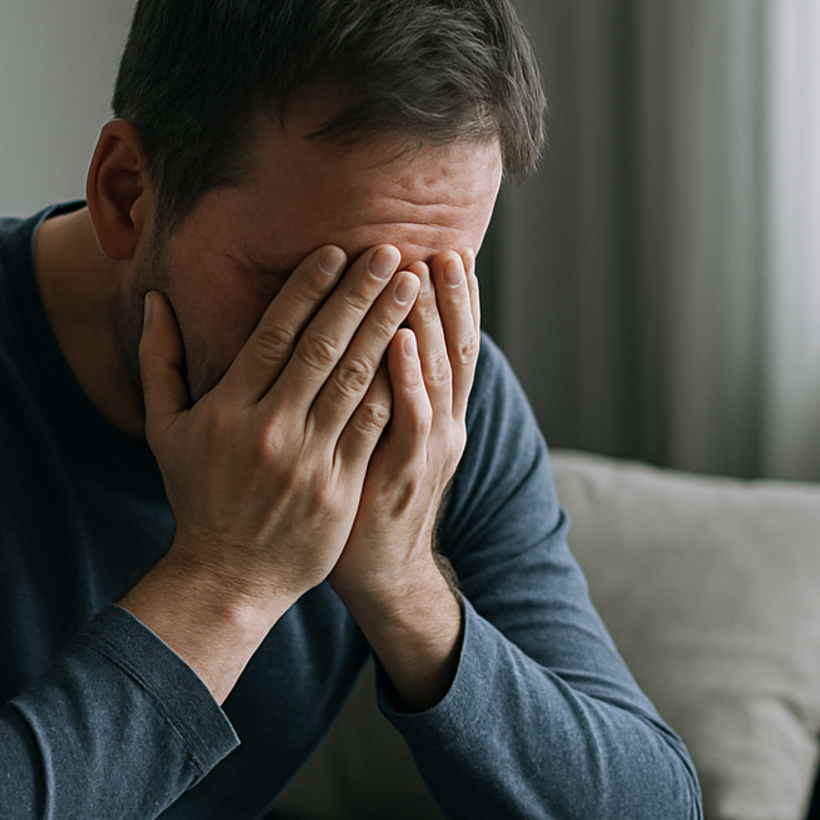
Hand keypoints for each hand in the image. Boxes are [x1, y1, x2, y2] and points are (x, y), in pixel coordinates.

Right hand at [121, 244, 418, 699]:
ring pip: (355, 381)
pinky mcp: (339, 489)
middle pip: (322, 348)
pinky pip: (373, 428)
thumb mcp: (164, 430)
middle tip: (390, 252)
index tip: (337, 251)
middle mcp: (270, 430)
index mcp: (228, 409)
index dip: (308, 289)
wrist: (227, 577)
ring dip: (387, 328)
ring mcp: (309, 461)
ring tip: (411, 288)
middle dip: (359, 295)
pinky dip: (395, 386)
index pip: (274, 334)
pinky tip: (417, 351)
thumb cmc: (197, 497)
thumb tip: (154, 300)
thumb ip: (160, 361)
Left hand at [328, 252, 480, 708]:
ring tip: (422, 272)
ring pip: (436, 374)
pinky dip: (406, 378)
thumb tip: (369, 333)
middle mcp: (442, 423)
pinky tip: (395, 342)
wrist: (379, 573)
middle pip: (452, 346)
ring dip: (429, 321)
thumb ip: (380, 386)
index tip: (446, 249)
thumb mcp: (381, 435)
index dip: (452, 298)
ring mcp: (428, 449)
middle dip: (449, 297)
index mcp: (436, 410)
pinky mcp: (403, 474)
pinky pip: (409, 418)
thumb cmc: (367, 499)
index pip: (448, 341)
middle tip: (443, 246)